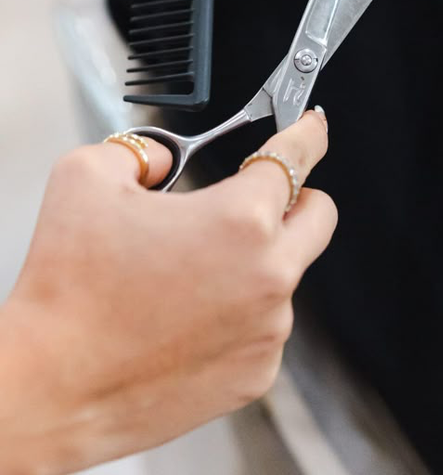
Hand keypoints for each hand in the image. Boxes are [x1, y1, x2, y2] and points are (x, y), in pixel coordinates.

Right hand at [0, 110, 333, 473]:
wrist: (51, 387)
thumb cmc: (69, 290)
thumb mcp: (90, 177)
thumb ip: (142, 150)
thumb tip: (165, 159)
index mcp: (240, 219)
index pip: (296, 157)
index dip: (308, 133)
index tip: (313, 128)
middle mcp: (269, 273)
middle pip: (319, 214)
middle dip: (296, 197)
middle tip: (254, 200)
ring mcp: (268, 328)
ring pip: (285, 274)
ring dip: (254, 263)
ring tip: (185, 276)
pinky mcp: (256, 373)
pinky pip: (264, 327)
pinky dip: (239, 314)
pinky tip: (185, 319)